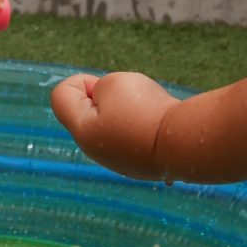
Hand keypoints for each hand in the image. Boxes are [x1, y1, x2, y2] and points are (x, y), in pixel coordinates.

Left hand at [51, 72, 178, 180]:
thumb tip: (107, 105)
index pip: (61, 96)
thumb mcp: (116, 83)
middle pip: (87, 110)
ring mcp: (117, 161)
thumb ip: (101, 88)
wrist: (185, 144)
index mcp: (82, 130)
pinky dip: (142, 125)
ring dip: (126, 110)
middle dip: (105, 95)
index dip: (80, 80)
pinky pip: (132, 135)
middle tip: (129, 99)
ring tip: (146, 113)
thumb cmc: (146, 109)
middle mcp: (94, 150)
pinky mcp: (138, 165)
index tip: (105, 86)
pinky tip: (158, 127)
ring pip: (111, 122)